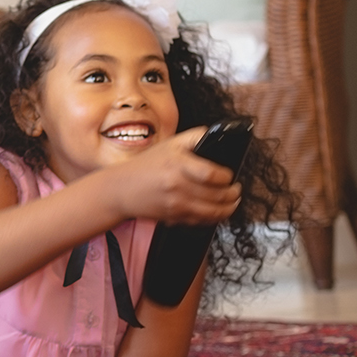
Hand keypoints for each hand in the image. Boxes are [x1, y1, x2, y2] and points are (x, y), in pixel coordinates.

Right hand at [109, 127, 241, 224]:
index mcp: (178, 164)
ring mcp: (176, 204)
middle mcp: (177, 186)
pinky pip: (201, 220)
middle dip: (233, 193)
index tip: (229, 175)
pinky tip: (217, 210)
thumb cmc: (145, 166)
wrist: (121, 189)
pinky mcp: (174, 217)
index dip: (227, 177)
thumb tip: (218, 135)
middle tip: (236, 189)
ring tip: (232, 201)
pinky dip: (213, 217)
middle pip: (217, 195)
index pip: (212, 174)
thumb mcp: (170, 144)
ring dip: (229, 208)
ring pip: (213, 212)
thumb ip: (195, 137)